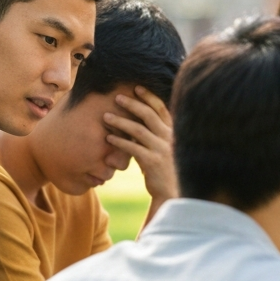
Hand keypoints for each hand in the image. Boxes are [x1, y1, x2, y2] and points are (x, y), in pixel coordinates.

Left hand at [102, 87, 176, 212]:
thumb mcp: (164, 148)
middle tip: (117, 98)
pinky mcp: (152, 162)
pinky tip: (108, 138)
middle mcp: (169, 138)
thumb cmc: (165, 170)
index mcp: (173, 132)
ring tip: (106, 116)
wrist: (173, 193)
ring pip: (138, 130)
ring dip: (120, 121)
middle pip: (149, 115)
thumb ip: (154, 135)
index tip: (137, 88)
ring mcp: (161, 150)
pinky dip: (119, 141)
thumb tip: (138, 121)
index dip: (149, 97)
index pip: (162, 109)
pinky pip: (133, 148)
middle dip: (132, 104)